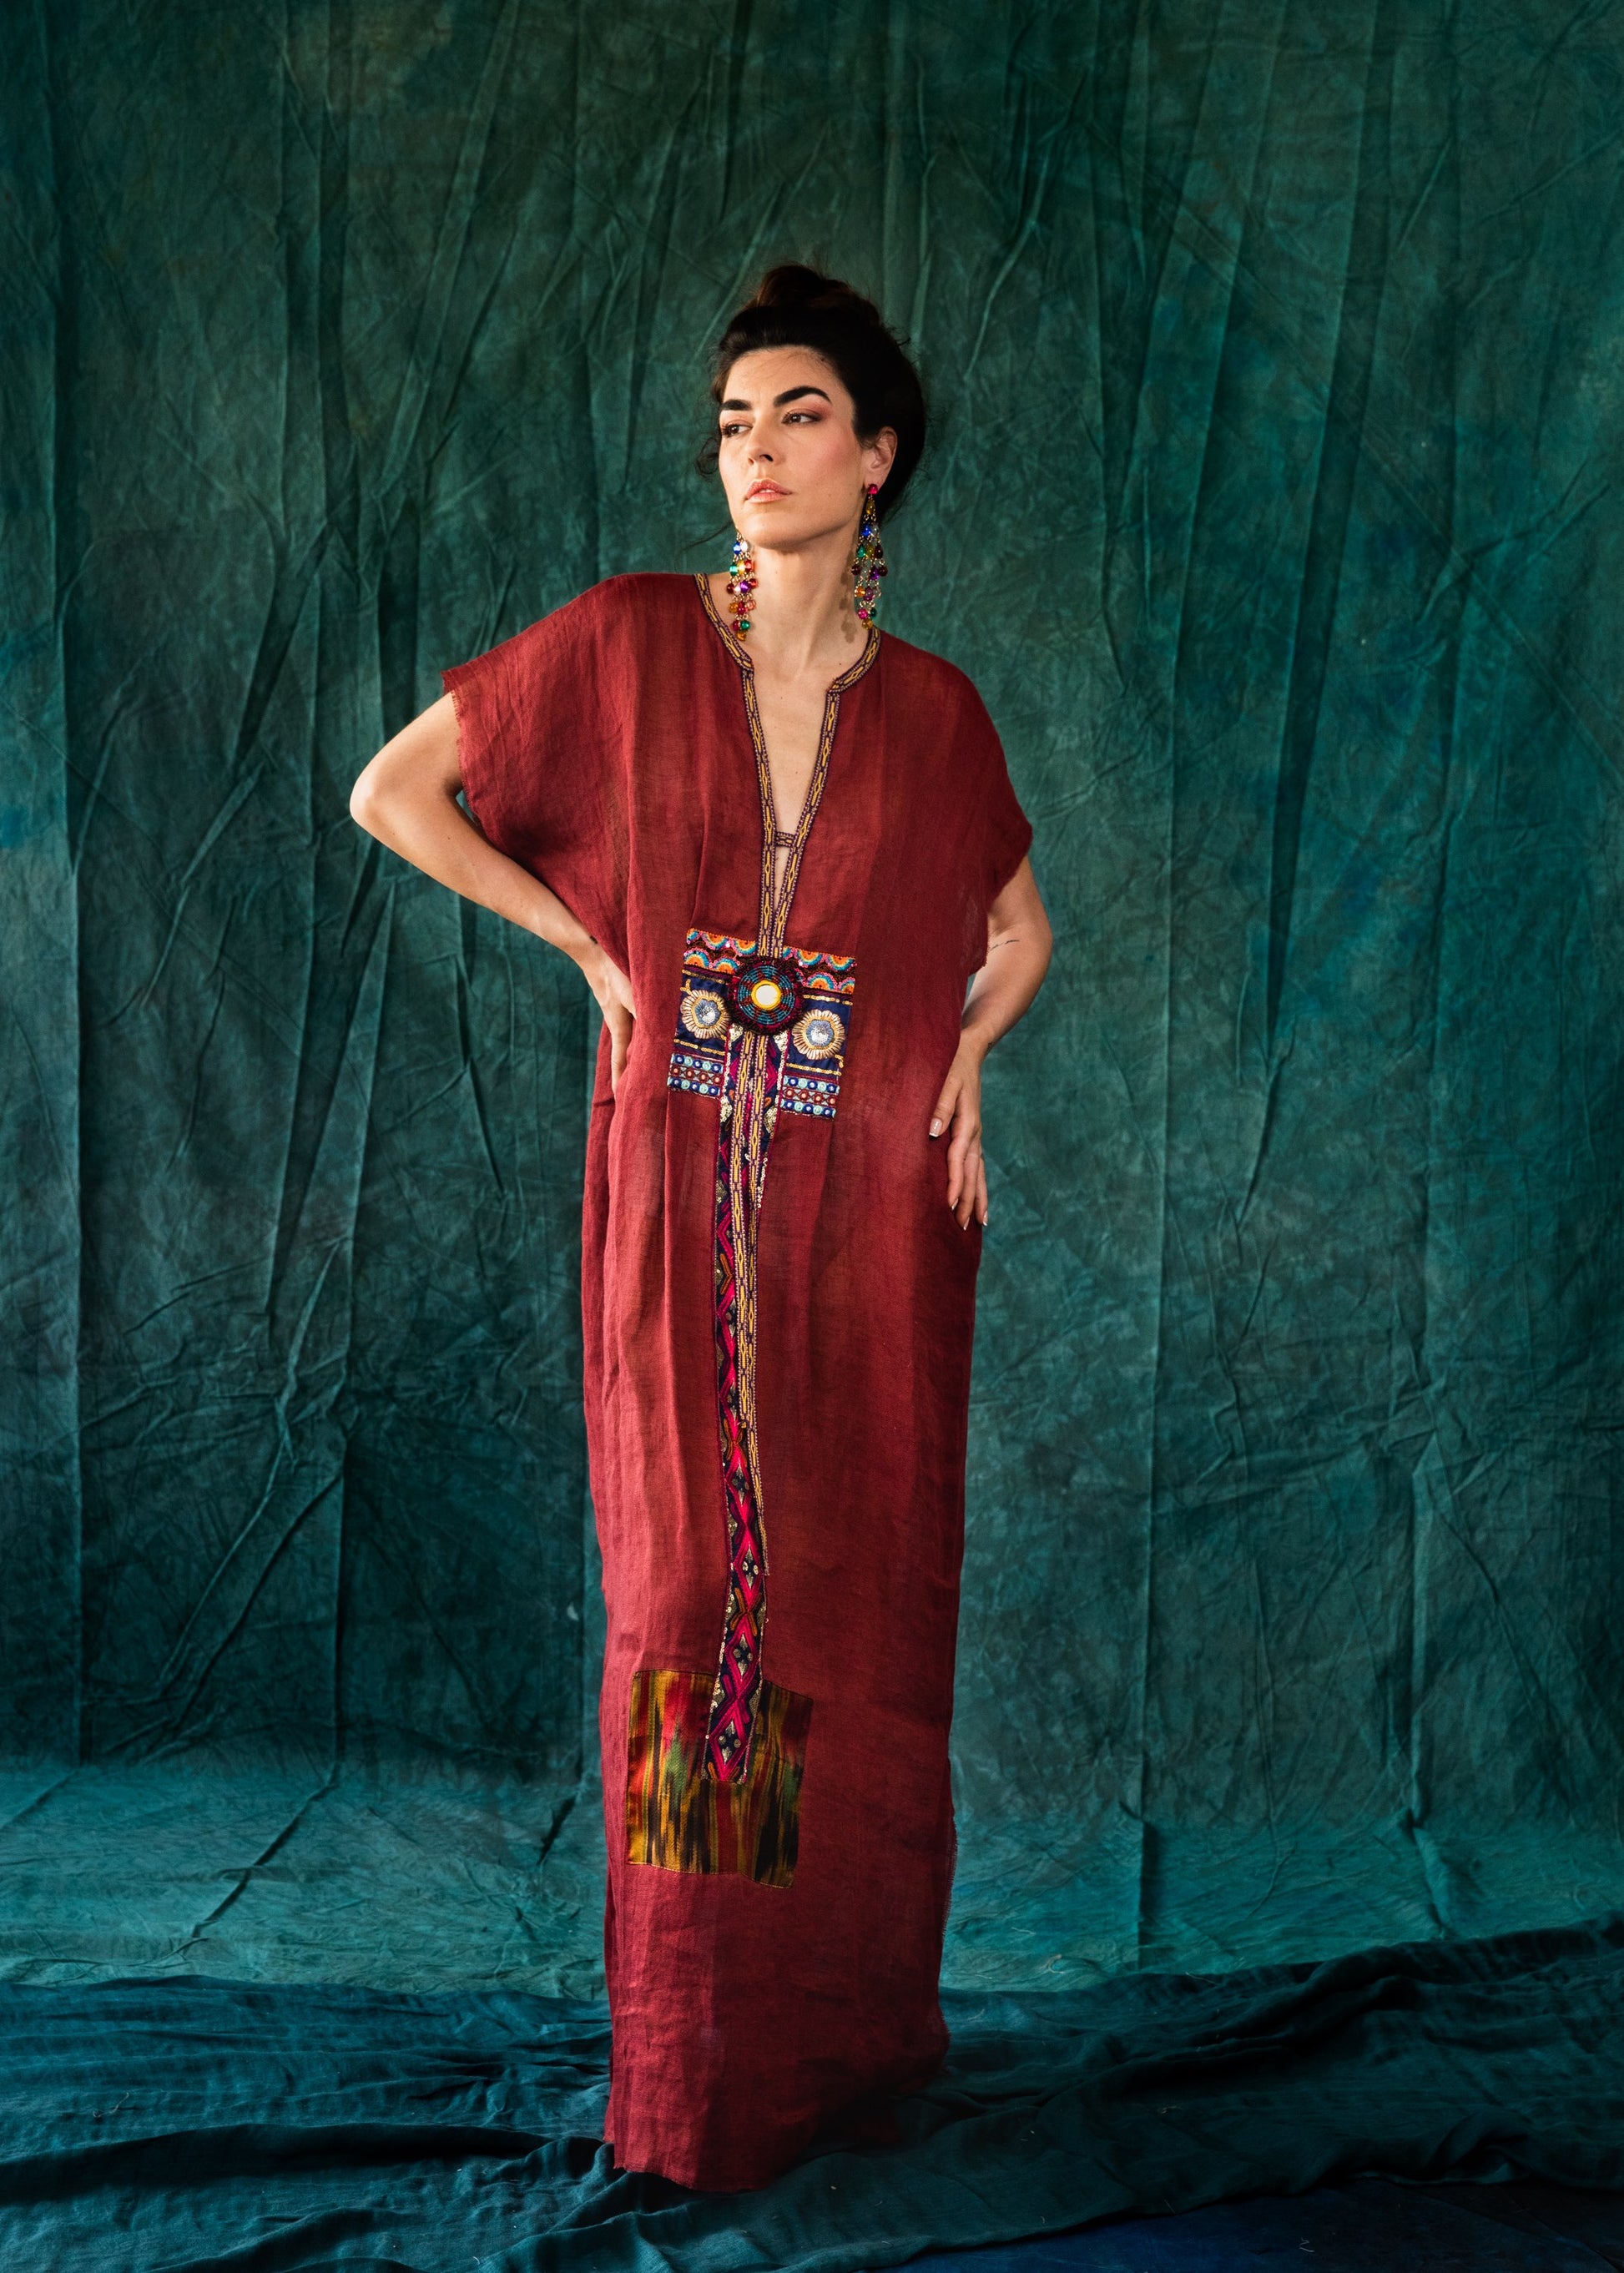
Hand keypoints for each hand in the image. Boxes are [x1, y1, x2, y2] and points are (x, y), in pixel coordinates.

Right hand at [579, 944, 636, 1093]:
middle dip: (629, 1076)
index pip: (621, 1062)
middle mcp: (620, 1026)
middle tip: (633, 1095)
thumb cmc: (614, 974)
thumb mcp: (632, 995)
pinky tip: (646, 1039)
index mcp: (620, 1028)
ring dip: (635, 1059)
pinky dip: (640, 1039)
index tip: (621, 1100)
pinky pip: (634, 1029)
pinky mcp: (623, 1005)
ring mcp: (620, 1016)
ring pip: (630, 1043)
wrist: (595, 953)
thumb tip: (658, 1035)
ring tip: (641, 1074)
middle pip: (626, 1057)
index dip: (622, 1081)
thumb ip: (645, 1013)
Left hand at [929, 1039, 988, 1228]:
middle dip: (967, 1200)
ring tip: (977, 1224)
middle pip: (972, 1173)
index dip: (953, 1184)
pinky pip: (977, 1165)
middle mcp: (974, 1132)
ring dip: (977, 1198)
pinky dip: (979, 1184)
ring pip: (978, 1172)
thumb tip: (933, 1133)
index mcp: (966, 1122)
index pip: (958, 1160)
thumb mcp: (944, 1080)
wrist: (969, 1048)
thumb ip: (940, 1106)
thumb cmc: (951, 1063)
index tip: (948, 1206)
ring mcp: (976, 1134)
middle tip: (961, 1227)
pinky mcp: (973, 1133)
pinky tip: (979, 1200)